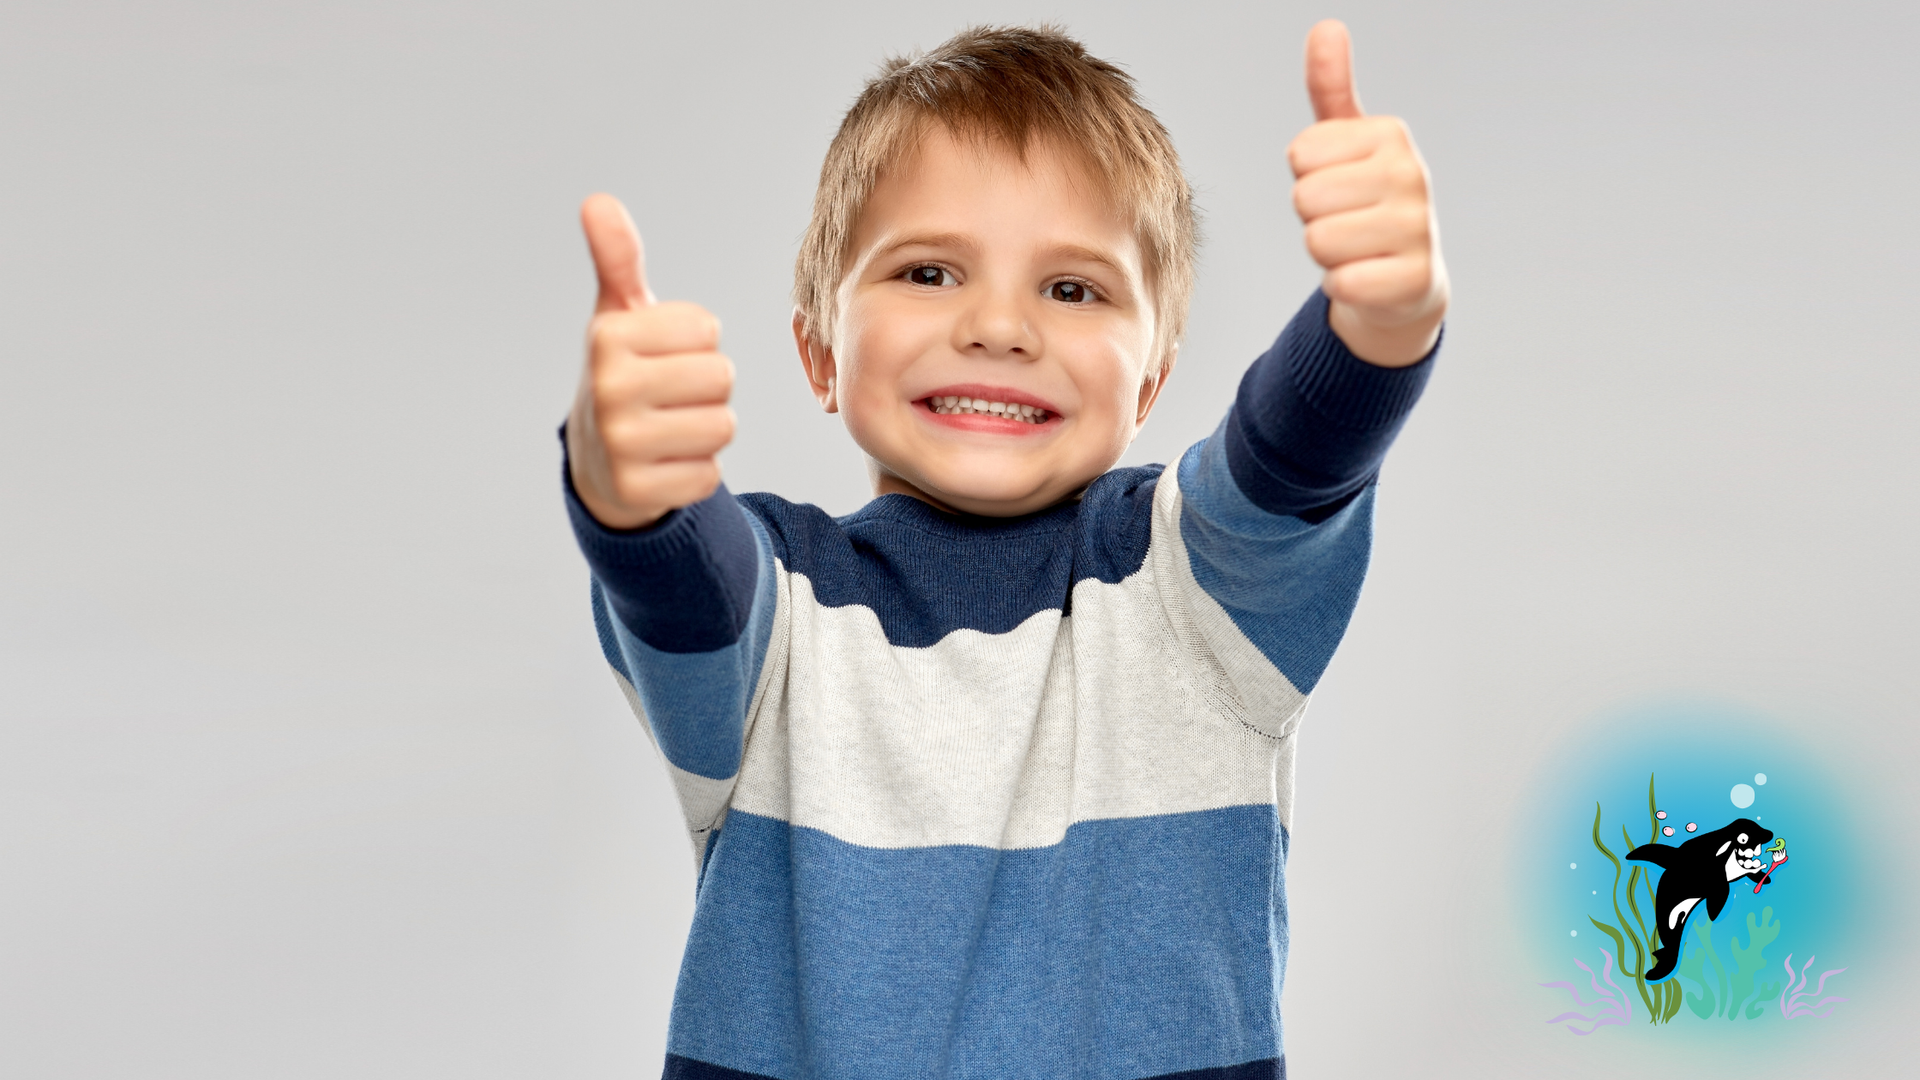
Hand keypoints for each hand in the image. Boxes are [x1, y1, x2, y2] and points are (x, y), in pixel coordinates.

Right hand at [566, 194, 735, 528]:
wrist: (595, 461)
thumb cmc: (623, 373)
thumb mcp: (618, 316)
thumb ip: (619, 260)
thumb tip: (598, 200)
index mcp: (608, 337)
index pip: (707, 328)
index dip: (697, 343)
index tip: (664, 355)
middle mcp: (608, 388)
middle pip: (721, 376)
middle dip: (708, 387)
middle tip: (671, 396)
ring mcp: (620, 444)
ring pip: (723, 426)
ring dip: (708, 429)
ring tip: (671, 428)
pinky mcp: (638, 490)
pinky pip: (710, 475)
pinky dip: (697, 471)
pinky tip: (666, 463)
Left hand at [1289, 20, 1448, 366]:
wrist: (1406, 280)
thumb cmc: (1366, 204)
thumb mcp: (1346, 144)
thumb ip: (1330, 90)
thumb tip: (1326, 27)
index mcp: (1390, 135)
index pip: (1300, 154)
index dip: (1306, 177)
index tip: (1337, 186)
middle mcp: (1412, 174)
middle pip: (1306, 197)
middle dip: (1313, 218)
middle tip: (1345, 221)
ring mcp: (1419, 228)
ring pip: (1318, 241)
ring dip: (1326, 255)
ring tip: (1355, 249)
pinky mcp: (1415, 279)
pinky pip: (1340, 283)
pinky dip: (1342, 287)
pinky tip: (1367, 278)